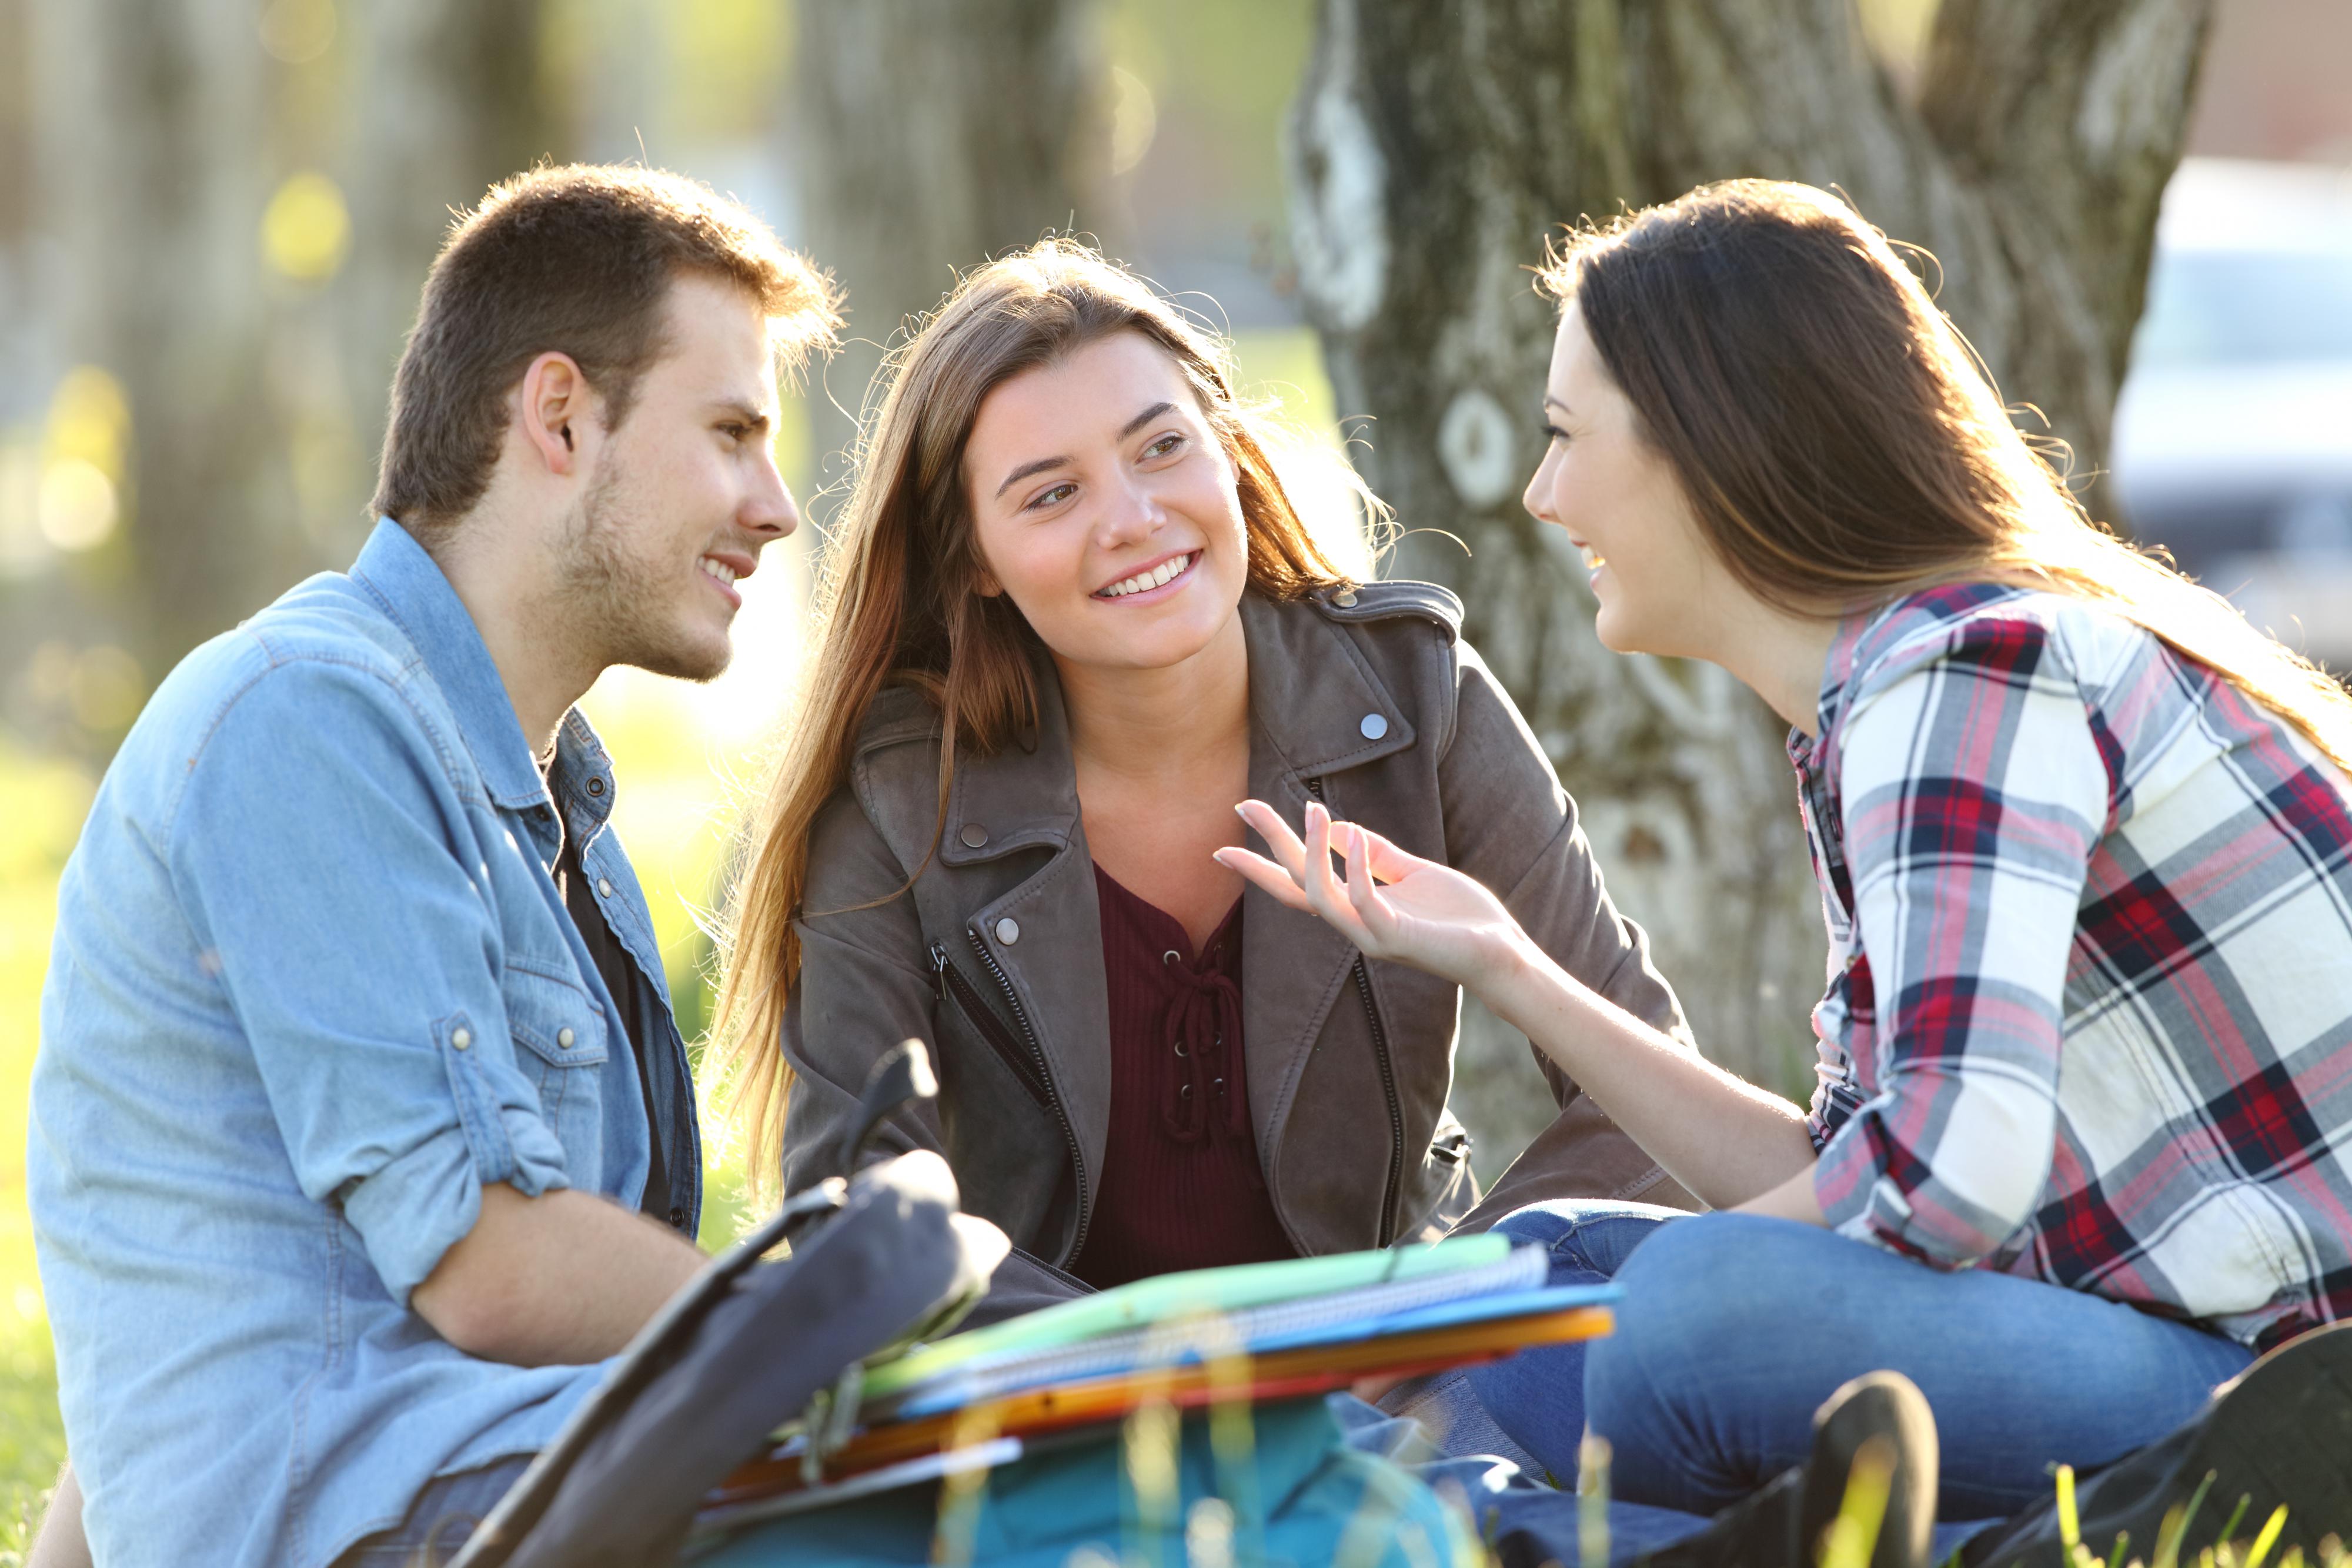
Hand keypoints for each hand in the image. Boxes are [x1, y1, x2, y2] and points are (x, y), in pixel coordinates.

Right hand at [1214, 799, 1535, 991]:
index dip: (1261, 864)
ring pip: (1320, 897)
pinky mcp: (1398, 938)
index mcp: (1356, 909)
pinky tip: (1357, 839)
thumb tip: (1338, 826)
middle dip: (1268, 847)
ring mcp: (1372, 935)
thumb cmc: (1459, 917)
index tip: (1227, 840)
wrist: (1500, 952)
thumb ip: (1376, 853)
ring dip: (1312, 851)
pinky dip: (1356, 868)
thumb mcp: (1414, 874)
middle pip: (1296, 886)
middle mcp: (1355, 925)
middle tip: (1244, 805)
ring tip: (1313, 810)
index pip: (1297, 886)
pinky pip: (1364, 901)